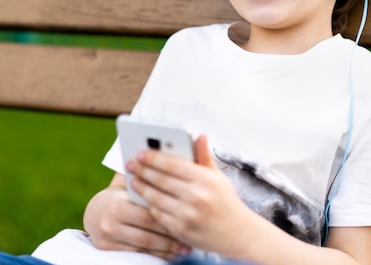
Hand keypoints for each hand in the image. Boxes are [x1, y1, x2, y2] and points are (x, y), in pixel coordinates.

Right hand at [83, 174, 189, 259]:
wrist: (94, 213)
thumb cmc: (121, 196)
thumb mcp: (129, 186)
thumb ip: (148, 182)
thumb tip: (175, 170)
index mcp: (118, 204)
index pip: (149, 212)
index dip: (170, 216)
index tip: (188, 218)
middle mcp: (110, 222)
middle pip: (149, 231)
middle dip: (171, 234)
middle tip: (190, 235)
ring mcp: (108, 238)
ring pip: (145, 245)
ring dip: (167, 248)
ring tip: (185, 247)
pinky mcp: (108, 250)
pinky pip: (138, 254)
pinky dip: (156, 255)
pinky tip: (170, 254)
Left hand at [128, 135, 256, 256]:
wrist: (238, 234)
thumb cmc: (226, 202)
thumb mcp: (218, 177)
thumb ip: (204, 157)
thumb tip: (199, 136)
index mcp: (206, 179)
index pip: (173, 165)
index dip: (154, 158)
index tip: (142, 153)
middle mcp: (196, 196)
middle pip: (161, 180)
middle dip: (143, 171)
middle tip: (132, 164)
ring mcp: (187, 215)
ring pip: (156, 198)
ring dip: (142, 188)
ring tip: (134, 181)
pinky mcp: (181, 230)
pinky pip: (159, 215)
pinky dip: (150, 206)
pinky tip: (146, 198)